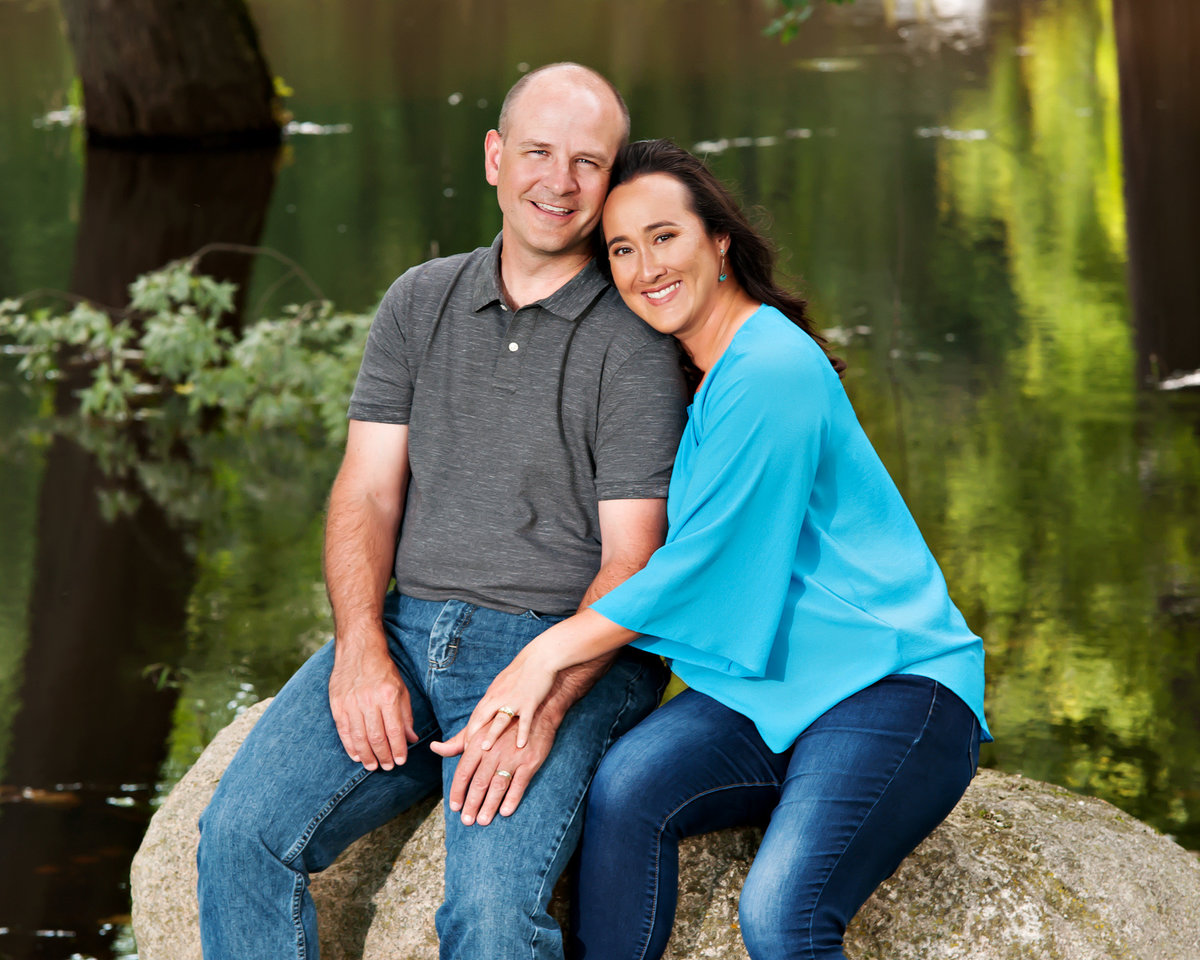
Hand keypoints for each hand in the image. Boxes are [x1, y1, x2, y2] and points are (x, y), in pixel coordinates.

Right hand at [328, 639, 417, 770]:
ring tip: (373, 766)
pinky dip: (350, 746)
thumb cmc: (383, 671)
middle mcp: (369, 700)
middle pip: (376, 737)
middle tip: (388, 766)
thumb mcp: (401, 689)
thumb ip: (406, 715)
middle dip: (383, 756)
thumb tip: (411, 739)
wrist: (358, 650)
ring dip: (367, 756)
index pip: (394, 730)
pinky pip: (344, 731)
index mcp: (388, 696)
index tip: (401, 760)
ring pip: (359, 737)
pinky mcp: (337, 704)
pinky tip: (357, 755)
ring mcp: (351, 703)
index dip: (398, 749)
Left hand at [431, 709, 557, 824]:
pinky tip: (505, 811)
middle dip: (472, 804)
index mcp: (479, 743)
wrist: (538, 713)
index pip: (464, 771)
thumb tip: (434, 747)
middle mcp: (494, 750)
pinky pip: (519, 784)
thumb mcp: (479, 728)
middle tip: (467, 820)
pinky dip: (512, 798)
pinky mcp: (530, 761)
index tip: (455, 807)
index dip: (458, 791)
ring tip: (483, 820)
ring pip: (498, 785)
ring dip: (489, 805)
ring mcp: (513, 756)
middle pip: (480, 782)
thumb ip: (457, 742)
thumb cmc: (504, 724)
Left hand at [460, 641, 560, 749]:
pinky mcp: (529, 701)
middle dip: (473, 735)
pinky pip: (525, 720)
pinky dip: (522, 733)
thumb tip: (487, 711)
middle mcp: (500, 697)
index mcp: (492, 694)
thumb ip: (495, 698)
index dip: (469, 731)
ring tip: (485, 748)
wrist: (540, 657)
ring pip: (500, 719)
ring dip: (491, 734)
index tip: (464, 746)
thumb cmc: (522, 671)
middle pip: (482, 718)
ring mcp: (514, 700)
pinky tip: (520, 745)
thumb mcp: (503, 683)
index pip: (476, 715)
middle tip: (467, 751)